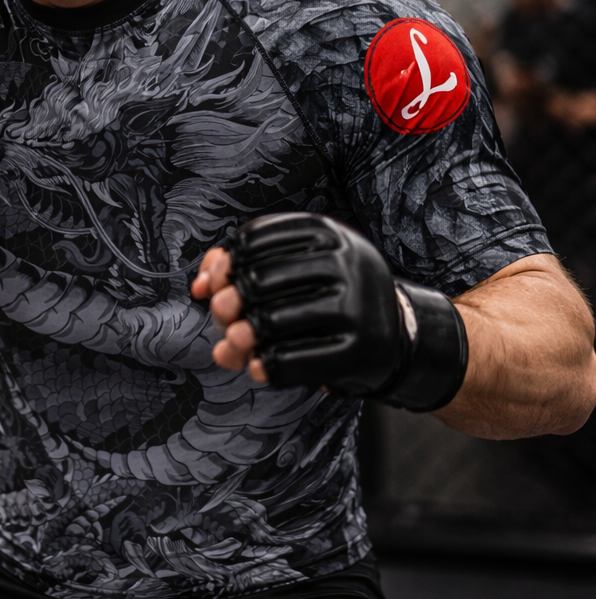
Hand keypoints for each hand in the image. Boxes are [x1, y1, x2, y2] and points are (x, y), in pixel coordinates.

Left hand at [191, 213, 402, 395]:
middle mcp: (345, 262)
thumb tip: (201, 287)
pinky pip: (293, 360)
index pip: (254, 239)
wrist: (397, 335)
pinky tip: (259, 367)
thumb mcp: (298, 267)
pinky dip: (266, 366)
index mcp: (328, 232)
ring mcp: (357, 306)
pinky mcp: (360, 350)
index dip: (225, 263)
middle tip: (221, 316)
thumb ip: (243, 265)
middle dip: (228, 301)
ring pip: (272, 321)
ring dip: (240, 337)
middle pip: (259, 280)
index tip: (217, 283)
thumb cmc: (331, 296)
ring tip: (235, 342)